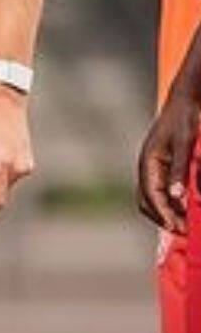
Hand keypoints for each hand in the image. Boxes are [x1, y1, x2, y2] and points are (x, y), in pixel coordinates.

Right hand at [140, 90, 199, 234]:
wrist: (185, 100)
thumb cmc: (185, 120)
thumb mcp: (185, 145)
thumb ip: (180, 171)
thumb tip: (177, 197)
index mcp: (149, 162)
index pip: (152, 195)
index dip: (164, 214)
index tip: (179, 229)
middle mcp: (147, 166)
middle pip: (147, 201)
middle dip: (163, 218)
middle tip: (184, 231)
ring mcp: (153, 167)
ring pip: (152, 198)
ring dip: (166, 213)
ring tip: (185, 224)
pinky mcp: (161, 166)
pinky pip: (160, 190)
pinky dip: (170, 203)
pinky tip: (184, 208)